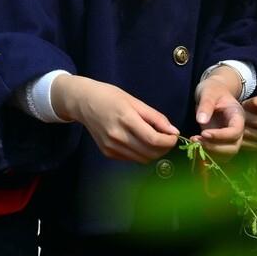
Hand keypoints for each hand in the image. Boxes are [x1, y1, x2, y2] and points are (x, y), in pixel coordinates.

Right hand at [52, 75, 178, 162]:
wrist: (82, 101)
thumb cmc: (109, 96)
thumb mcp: (134, 101)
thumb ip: (155, 117)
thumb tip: (173, 131)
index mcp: (125, 119)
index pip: (154, 140)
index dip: (169, 141)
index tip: (174, 136)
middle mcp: (117, 136)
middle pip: (150, 153)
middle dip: (164, 148)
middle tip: (167, 138)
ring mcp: (111, 146)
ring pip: (142, 159)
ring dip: (154, 153)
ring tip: (154, 140)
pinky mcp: (107, 152)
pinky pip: (132, 158)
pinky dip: (141, 153)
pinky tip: (139, 141)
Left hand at [193, 73, 245, 158]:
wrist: (213, 92)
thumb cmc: (212, 90)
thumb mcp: (208, 92)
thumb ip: (206, 105)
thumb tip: (201, 121)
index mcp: (238, 116)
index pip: (236, 131)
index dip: (221, 136)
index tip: (203, 133)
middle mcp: (237, 129)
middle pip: (234, 146)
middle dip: (215, 147)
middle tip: (196, 140)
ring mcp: (230, 137)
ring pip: (227, 153)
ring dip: (211, 152)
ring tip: (194, 141)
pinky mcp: (222, 142)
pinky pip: (220, 154)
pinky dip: (208, 153)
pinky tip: (196, 144)